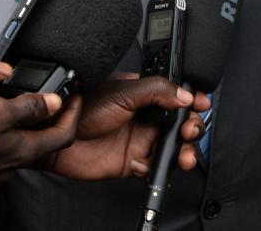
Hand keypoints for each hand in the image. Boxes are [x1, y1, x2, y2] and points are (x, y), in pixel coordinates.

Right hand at [0, 93, 76, 191]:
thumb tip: (55, 102)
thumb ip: (29, 107)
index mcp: (22, 150)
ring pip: (17, 145)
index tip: (74, 96)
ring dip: (21, 124)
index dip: (73, 113)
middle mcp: (10, 165)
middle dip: (48, 117)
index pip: (64, 135)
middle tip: (47, 95)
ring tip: (14, 101)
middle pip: (42, 140)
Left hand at [45, 75, 209, 180]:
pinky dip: (157, 169)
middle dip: (192, 128)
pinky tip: (147, 163)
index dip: (192, 99)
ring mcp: (139, 140)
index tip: (202, 104)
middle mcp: (144, 116)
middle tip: (189, 130)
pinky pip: (154, 168)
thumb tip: (185, 94)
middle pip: (180, 123)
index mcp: (144, 94)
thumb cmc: (82, 107)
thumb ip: (157, 91)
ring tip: (183, 155)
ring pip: (172, 148)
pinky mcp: (132, 162)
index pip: (176, 95)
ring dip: (183, 152)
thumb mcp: (123, 92)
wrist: (57, 136)